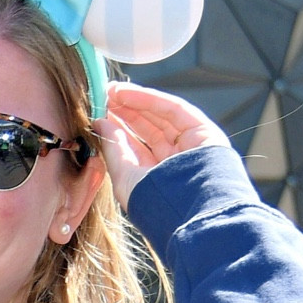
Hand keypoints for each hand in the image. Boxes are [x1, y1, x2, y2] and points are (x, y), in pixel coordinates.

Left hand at [91, 82, 233, 209]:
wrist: (189, 210)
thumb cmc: (154, 202)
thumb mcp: (125, 176)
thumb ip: (113, 148)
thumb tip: (99, 123)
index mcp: (159, 177)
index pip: (136, 146)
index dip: (117, 128)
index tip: (98, 113)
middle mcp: (176, 161)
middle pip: (149, 129)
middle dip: (126, 112)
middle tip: (103, 97)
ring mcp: (191, 146)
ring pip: (161, 117)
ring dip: (135, 102)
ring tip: (111, 91)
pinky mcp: (204, 132)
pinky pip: (174, 110)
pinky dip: (151, 99)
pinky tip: (127, 94)